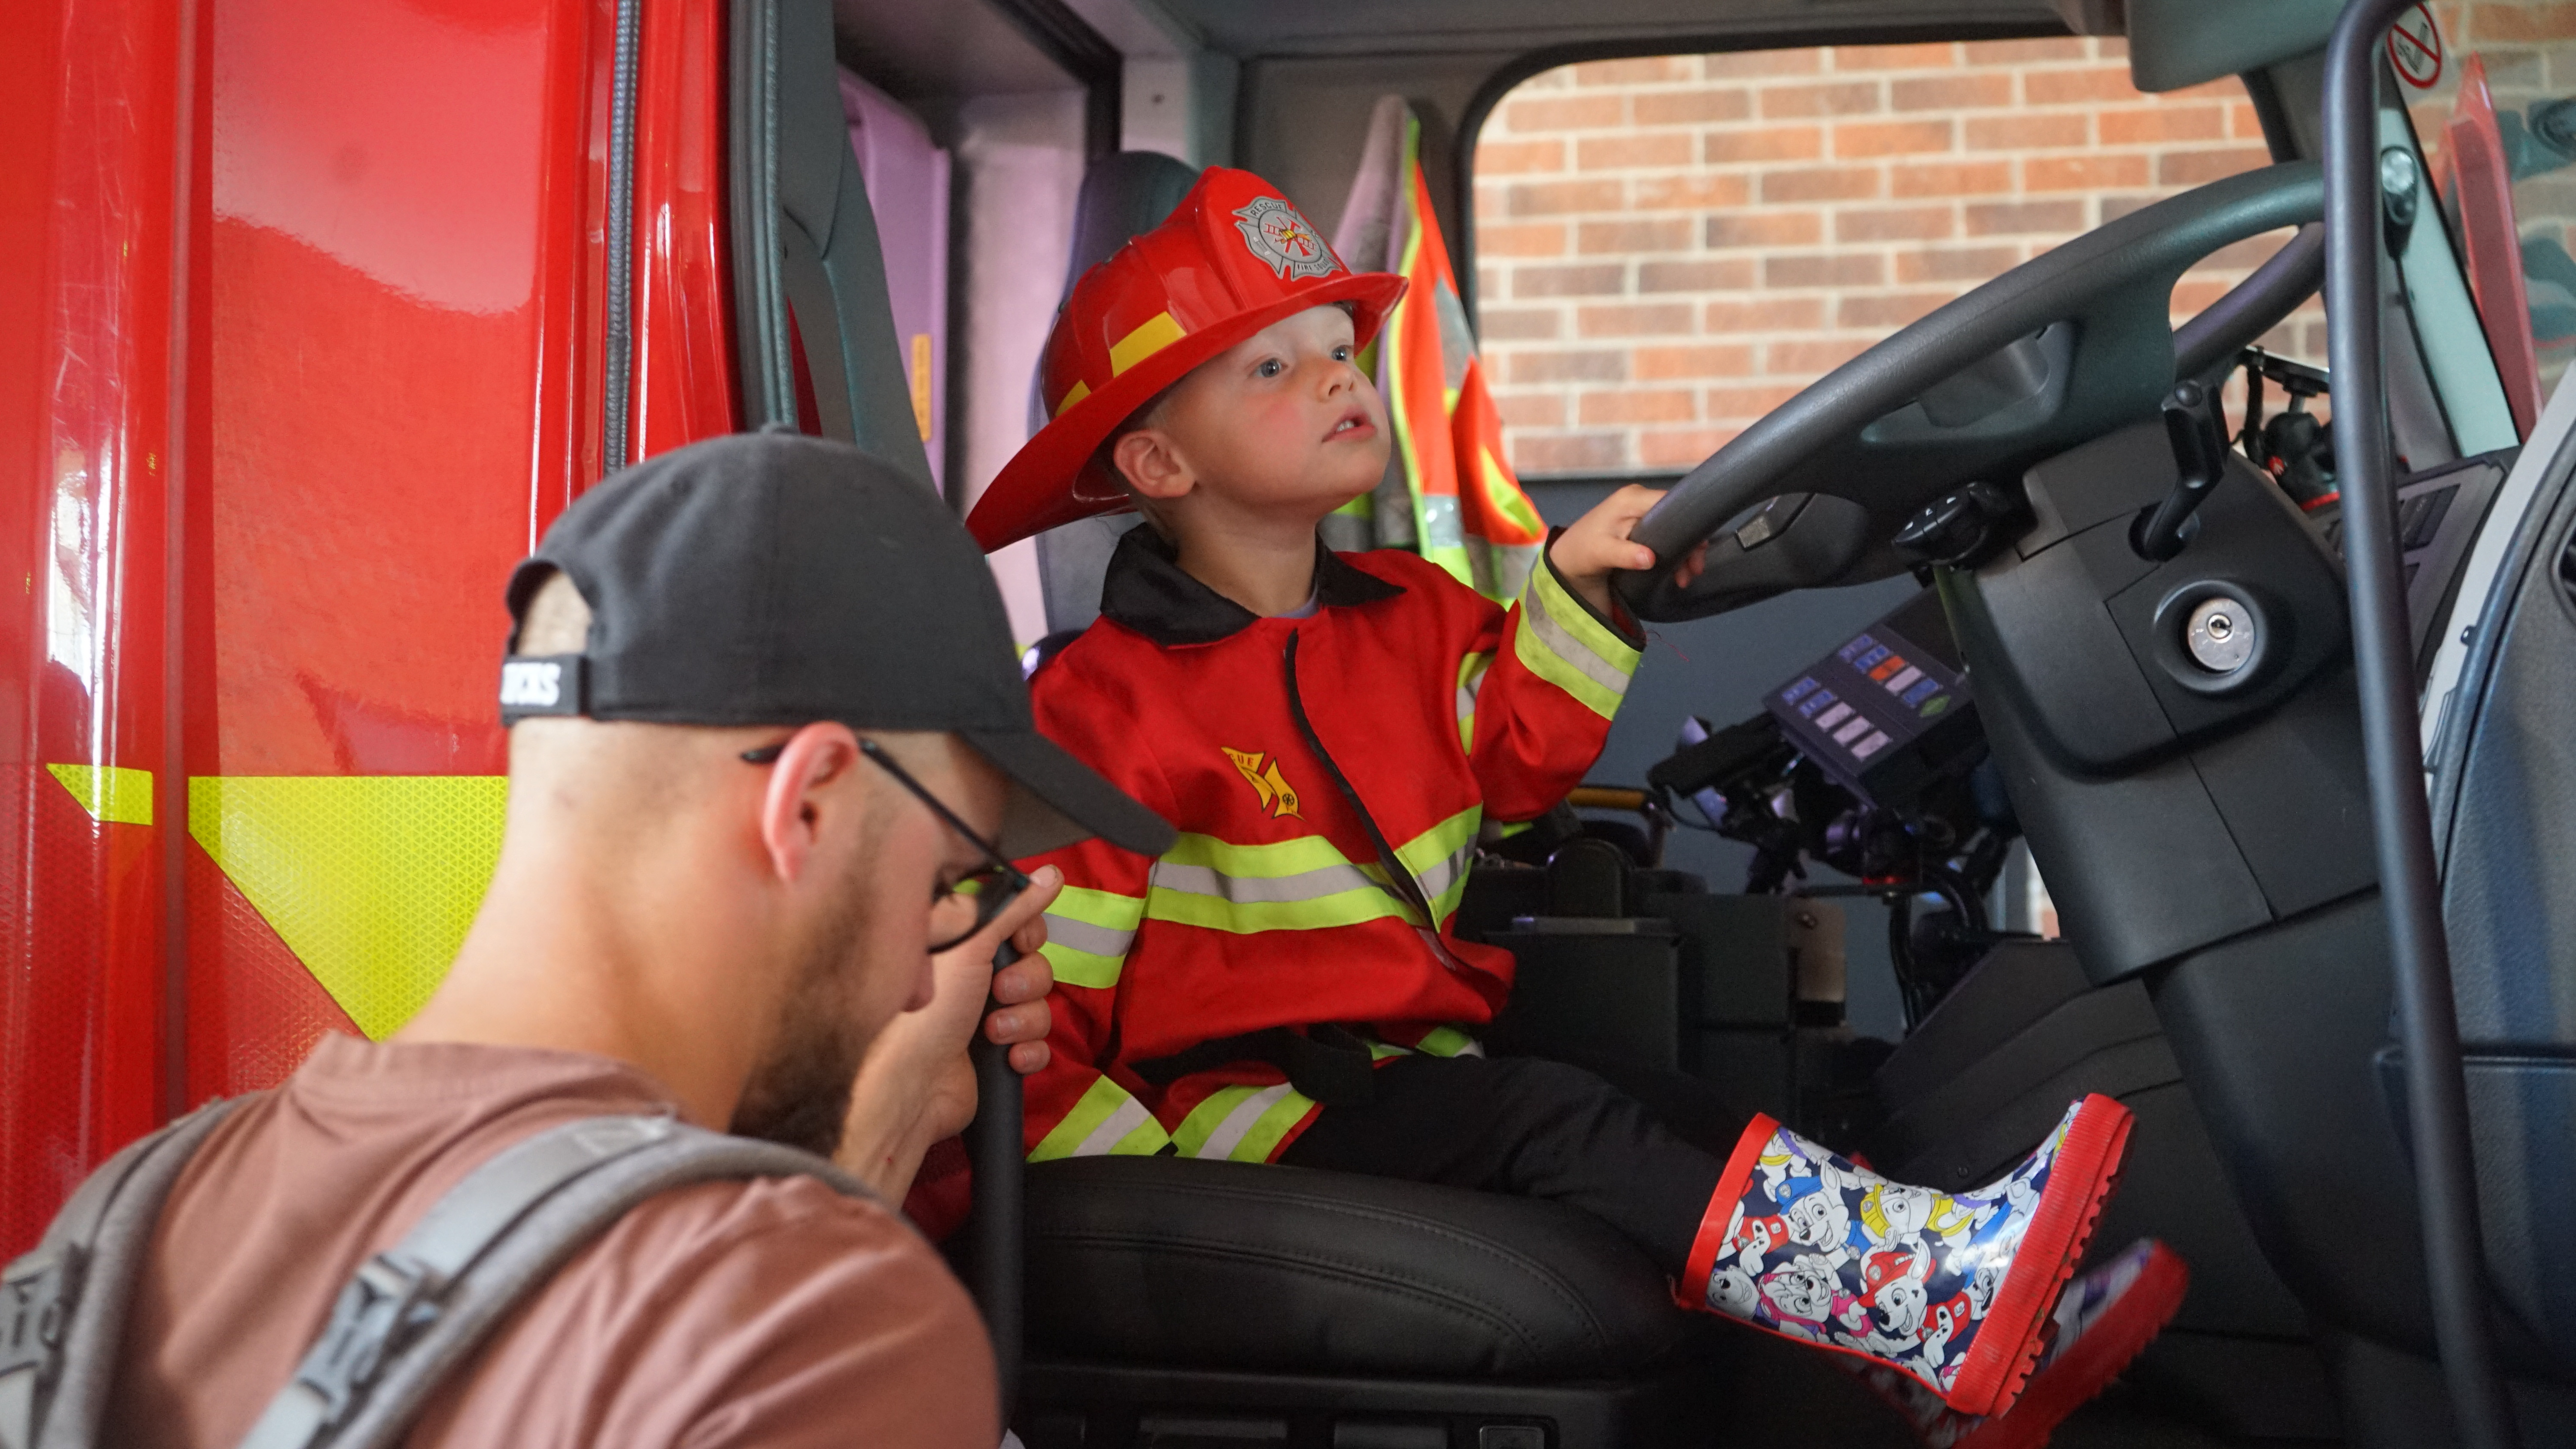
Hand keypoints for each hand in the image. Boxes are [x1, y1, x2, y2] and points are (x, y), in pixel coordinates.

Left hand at [835, 866, 1062, 1196]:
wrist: (910, 1088)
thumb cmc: (921, 1016)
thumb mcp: (969, 948)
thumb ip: (1012, 909)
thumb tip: (1047, 875)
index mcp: (960, 945)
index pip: (1015, 923)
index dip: (1026, 932)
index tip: (1020, 940)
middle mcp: (971, 978)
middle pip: (1033, 963)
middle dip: (1025, 980)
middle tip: (1001, 988)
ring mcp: (983, 1016)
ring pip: (1039, 1005)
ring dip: (1024, 1018)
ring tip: (994, 1031)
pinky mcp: (995, 1053)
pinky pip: (1037, 1044)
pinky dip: (1027, 1050)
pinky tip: (1007, 1056)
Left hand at [1547, 484, 1709, 617]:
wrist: (1569, 557)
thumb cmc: (1583, 550)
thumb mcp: (1602, 553)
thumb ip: (1626, 555)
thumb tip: (1649, 559)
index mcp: (1632, 499)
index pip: (1671, 503)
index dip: (1688, 524)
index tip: (1696, 550)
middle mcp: (1640, 498)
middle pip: (1677, 516)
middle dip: (1689, 544)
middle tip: (1694, 570)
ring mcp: (1642, 510)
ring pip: (1674, 527)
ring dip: (1683, 553)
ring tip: (1685, 578)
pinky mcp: (1642, 523)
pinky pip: (1666, 533)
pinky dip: (1674, 553)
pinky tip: (1677, 572)